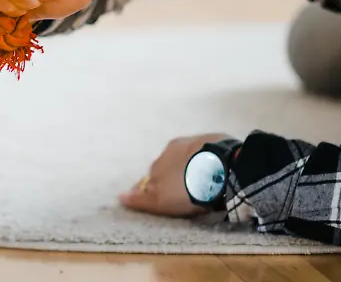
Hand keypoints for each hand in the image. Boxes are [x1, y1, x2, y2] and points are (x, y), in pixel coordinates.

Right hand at [119, 133, 233, 216]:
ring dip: (191, 166)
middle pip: (169, 165)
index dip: (156, 188)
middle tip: (186, 192)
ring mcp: (193, 142)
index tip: (165, 199)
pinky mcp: (214, 140)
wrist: (221, 169)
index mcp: (158, 162)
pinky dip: (208, 160)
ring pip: (187, 157)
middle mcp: (172, 148)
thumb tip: (120, 197)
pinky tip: (217, 171)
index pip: (151, 176)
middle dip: (174, 176)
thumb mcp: (162, 201)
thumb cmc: (188, 188)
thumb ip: (141, 199)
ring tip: (204, 182)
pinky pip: (207, 152)